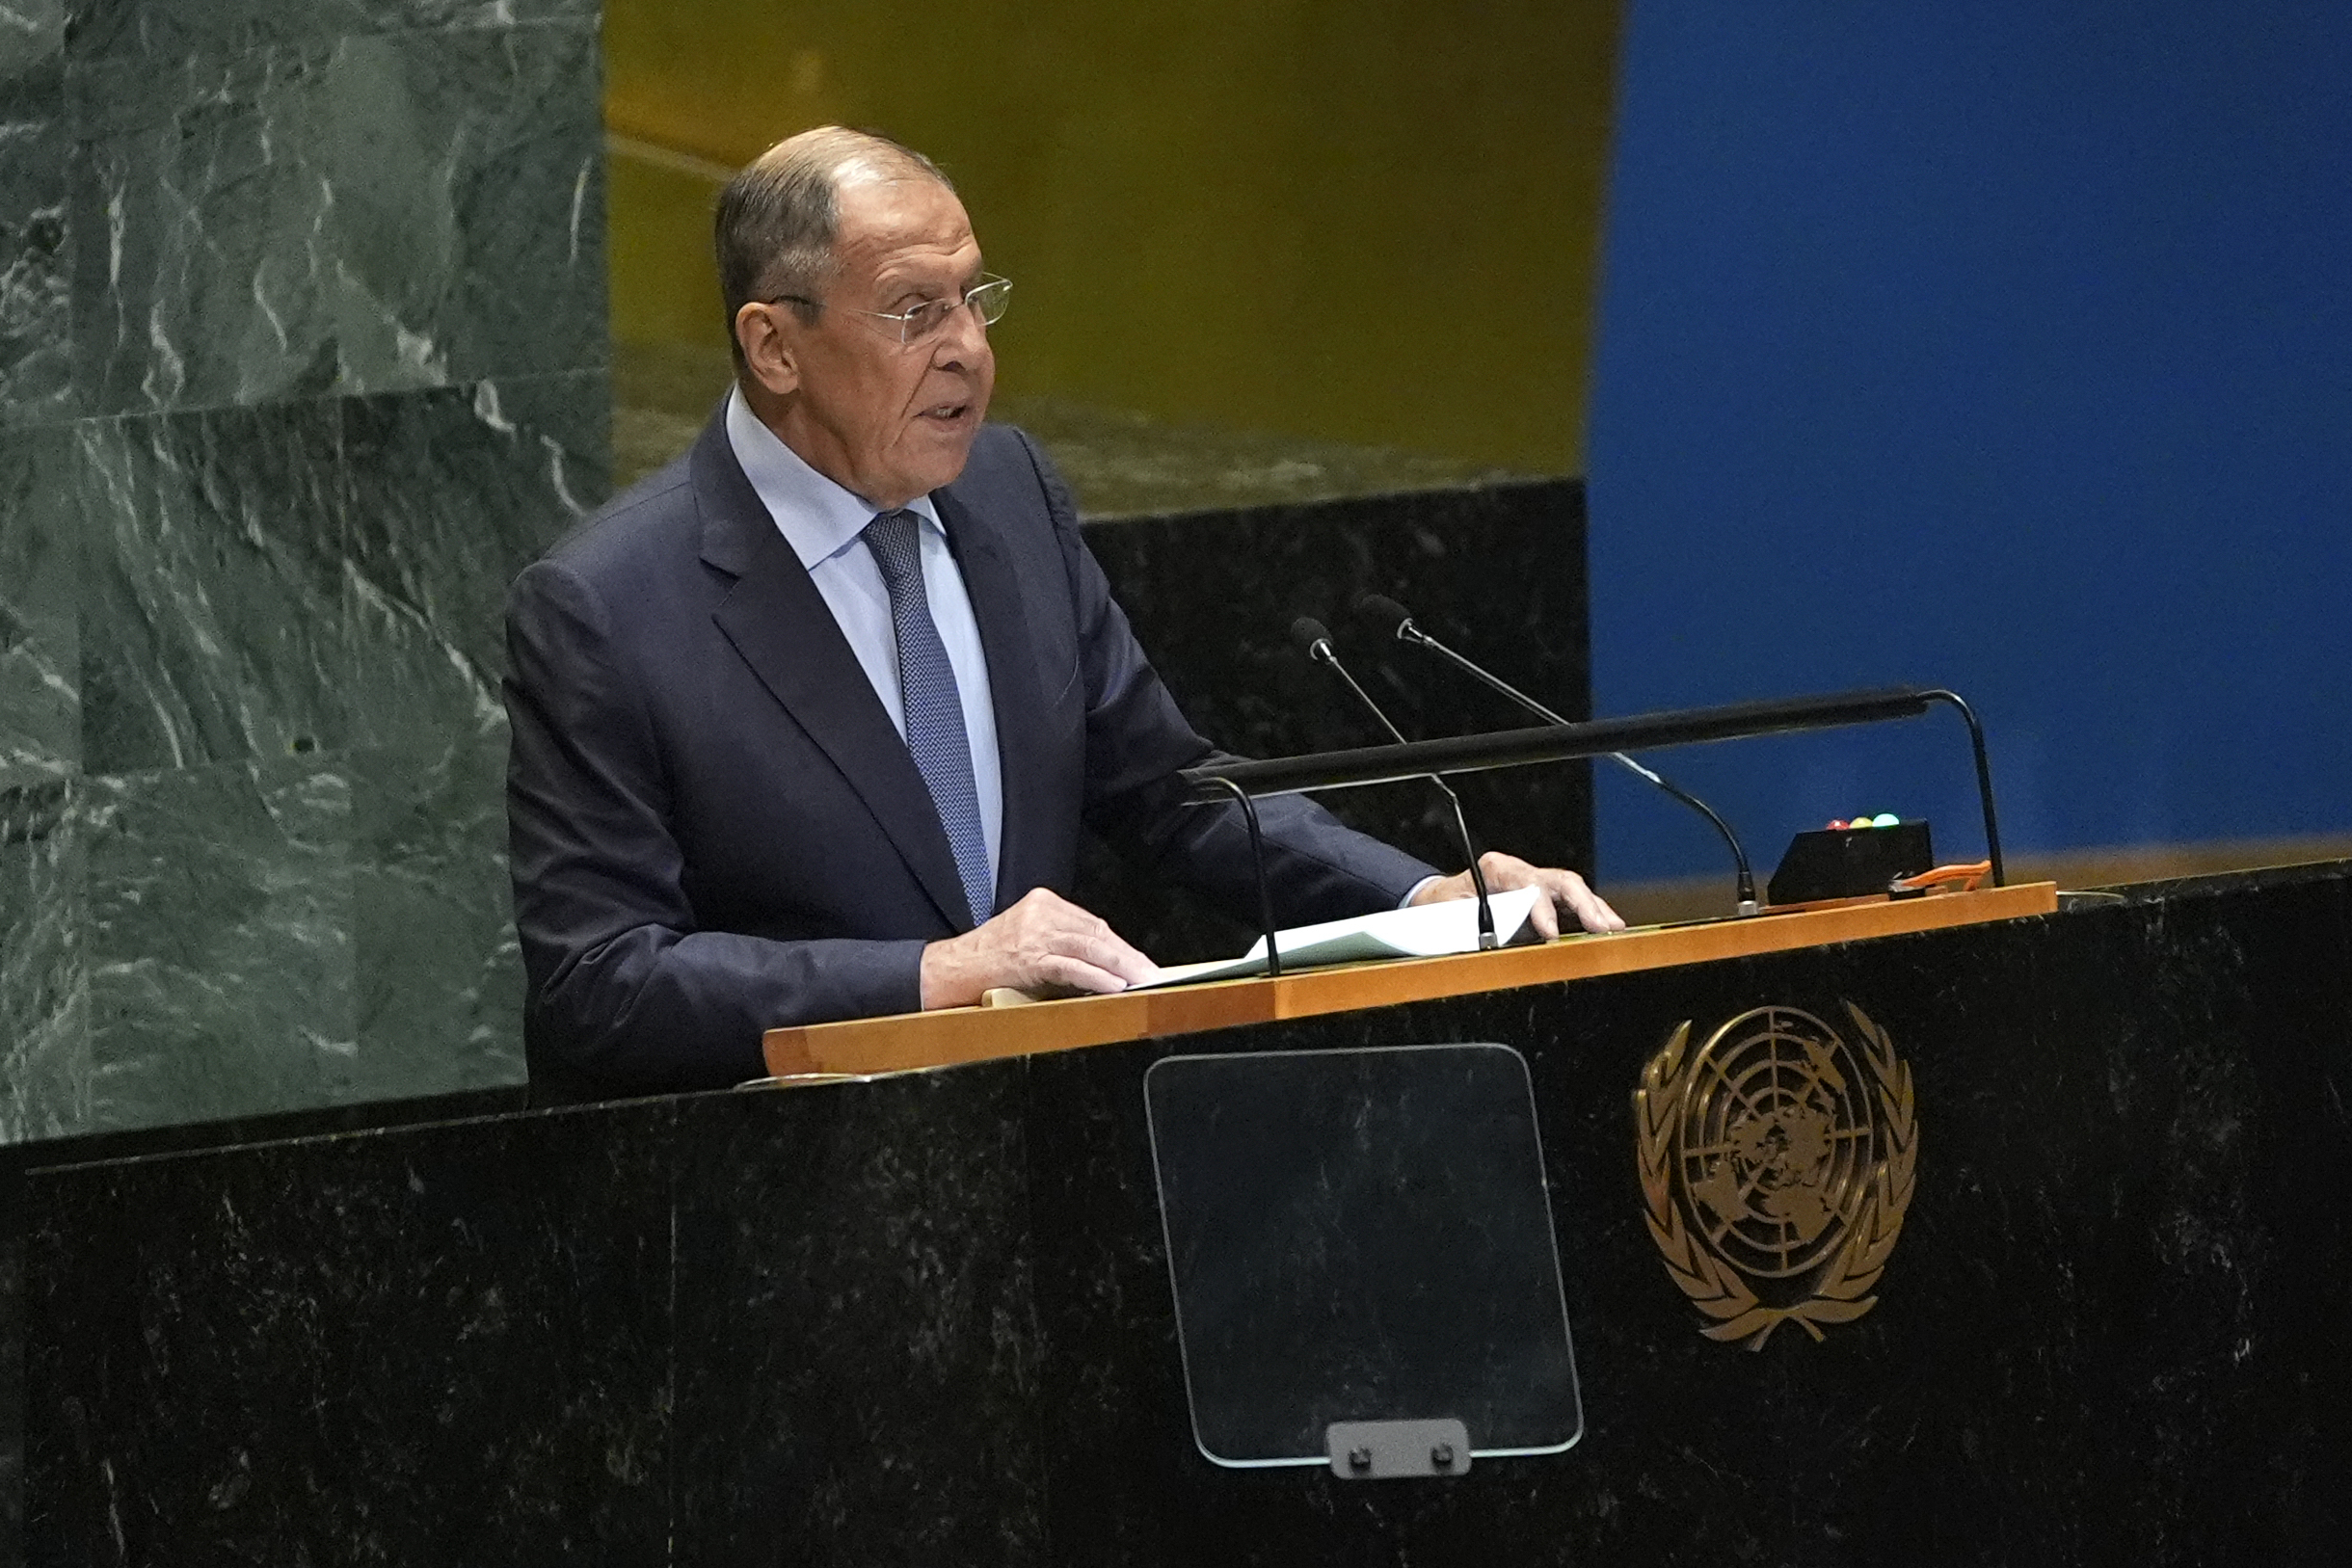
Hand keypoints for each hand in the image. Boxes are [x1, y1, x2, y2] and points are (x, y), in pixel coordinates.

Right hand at [919, 887, 1160, 1008]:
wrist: (952, 970)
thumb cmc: (991, 961)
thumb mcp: (1031, 942)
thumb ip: (1065, 946)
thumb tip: (1108, 968)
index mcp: (1044, 903)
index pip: (1094, 924)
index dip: (1122, 947)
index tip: (1143, 962)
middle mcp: (1042, 912)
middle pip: (1097, 933)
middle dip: (1129, 957)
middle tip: (1154, 973)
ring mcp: (1035, 932)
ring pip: (1090, 947)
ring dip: (1122, 968)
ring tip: (1143, 981)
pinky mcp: (1029, 956)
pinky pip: (1071, 966)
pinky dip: (1096, 977)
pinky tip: (1115, 986)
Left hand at [1409, 850, 1626, 937]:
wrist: (1436, 902)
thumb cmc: (1441, 906)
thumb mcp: (1449, 915)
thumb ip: (1472, 926)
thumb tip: (1493, 942)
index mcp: (1496, 870)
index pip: (1528, 884)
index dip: (1542, 908)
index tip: (1551, 932)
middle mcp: (1520, 873)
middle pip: (1560, 882)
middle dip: (1584, 905)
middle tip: (1602, 928)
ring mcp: (1534, 884)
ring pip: (1572, 891)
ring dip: (1595, 910)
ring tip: (1614, 930)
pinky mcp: (1543, 899)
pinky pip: (1570, 904)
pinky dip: (1589, 916)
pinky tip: (1606, 930)